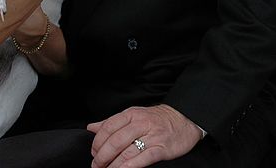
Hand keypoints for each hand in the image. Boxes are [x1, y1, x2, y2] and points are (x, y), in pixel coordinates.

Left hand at [87, 104, 202, 167]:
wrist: (184, 119)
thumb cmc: (156, 119)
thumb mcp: (133, 115)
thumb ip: (112, 122)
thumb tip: (91, 127)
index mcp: (132, 114)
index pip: (108, 127)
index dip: (97, 142)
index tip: (94, 152)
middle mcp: (141, 124)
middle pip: (115, 141)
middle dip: (102, 156)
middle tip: (97, 165)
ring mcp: (152, 136)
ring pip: (127, 152)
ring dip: (113, 164)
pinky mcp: (162, 149)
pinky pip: (143, 159)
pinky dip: (130, 166)